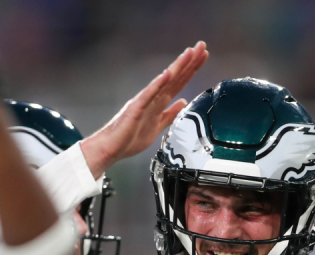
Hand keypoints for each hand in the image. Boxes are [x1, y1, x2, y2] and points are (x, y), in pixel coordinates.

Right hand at [79, 42, 208, 176]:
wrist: (111, 148)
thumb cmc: (130, 138)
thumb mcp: (158, 125)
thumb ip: (171, 113)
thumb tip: (183, 102)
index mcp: (159, 101)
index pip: (180, 81)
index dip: (192, 68)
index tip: (203, 55)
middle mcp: (153, 97)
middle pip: (175, 76)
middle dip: (190, 61)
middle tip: (202, 45)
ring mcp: (144, 101)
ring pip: (164, 81)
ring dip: (177, 66)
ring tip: (189, 53)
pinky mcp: (136, 108)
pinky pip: (149, 95)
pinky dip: (158, 84)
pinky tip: (167, 74)